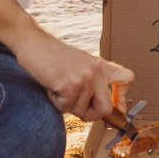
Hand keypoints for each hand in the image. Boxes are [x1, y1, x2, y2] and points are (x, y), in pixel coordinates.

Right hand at [17, 33, 133, 125]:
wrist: (32, 42)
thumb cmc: (51, 55)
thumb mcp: (78, 64)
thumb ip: (90, 82)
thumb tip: (98, 108)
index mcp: (100, 66)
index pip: (127, 79)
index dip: (122, 99)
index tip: (117, 109)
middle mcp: (97, 71)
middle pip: (106, 108)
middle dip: (90, 115)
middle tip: (76, 108)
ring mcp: (85, 77)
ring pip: (81, 111)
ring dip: (65, 105)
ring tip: (57, 87)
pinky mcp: (71, 84)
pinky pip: (65, 108)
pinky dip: (55, 102)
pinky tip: (51, 87)